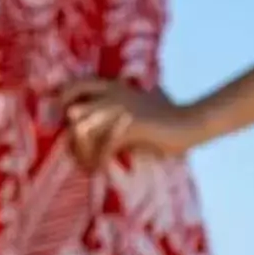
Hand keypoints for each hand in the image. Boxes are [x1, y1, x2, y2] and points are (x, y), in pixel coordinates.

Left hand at [59, 79, 203, 168]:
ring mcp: (121, 110)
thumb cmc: (167, 116)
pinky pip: (104, 148)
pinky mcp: (130, 127)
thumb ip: (123, 105)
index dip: (64, 99)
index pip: (78, 85)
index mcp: (115, 86)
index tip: (64, 119)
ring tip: (89, 165)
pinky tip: (101, 170)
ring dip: (83, 153)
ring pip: (84, 131)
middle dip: (71, 137)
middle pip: (74, 112)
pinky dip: (99, 162)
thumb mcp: (141, 103)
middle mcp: (114, 94)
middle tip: (77, 153)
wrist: (189, 122)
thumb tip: (104, 121)